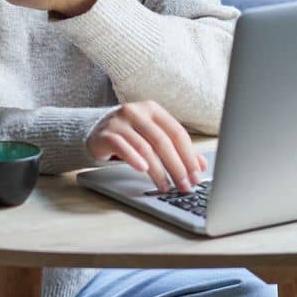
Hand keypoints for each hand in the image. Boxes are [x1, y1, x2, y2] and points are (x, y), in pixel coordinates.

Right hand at [85, 101, 207, 191]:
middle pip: (163, 141)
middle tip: (184, 185)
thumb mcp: (153, 137)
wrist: (94, 131)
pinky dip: (134, 159)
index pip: (177, 133)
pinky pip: (123, 147)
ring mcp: (120, 121)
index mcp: (153, 109)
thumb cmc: (129, 135)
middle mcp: (137, 111)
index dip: (189, 156)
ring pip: (145, 148)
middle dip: (177, 166)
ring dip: (158, 171)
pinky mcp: (106, 133)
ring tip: (166, 186)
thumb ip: (177, 148)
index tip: (196, 176)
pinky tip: (143, 171)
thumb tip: (201, 165)